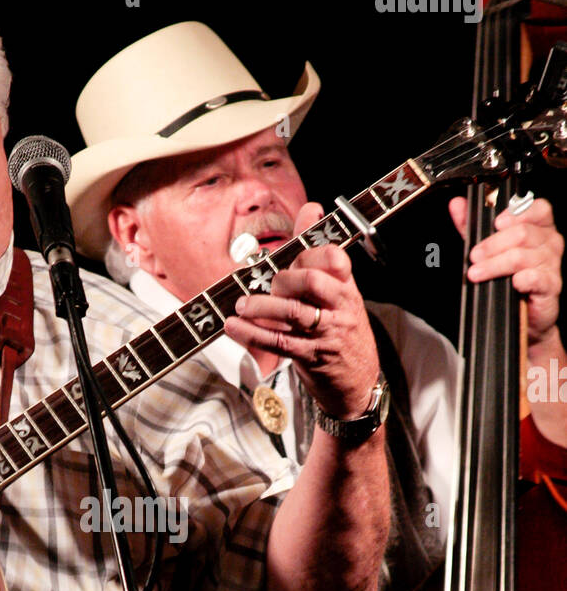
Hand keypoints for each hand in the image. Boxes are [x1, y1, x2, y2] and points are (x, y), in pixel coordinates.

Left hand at [223, 201, 380, 417]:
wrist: (358, 383)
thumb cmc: (340, 331)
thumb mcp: (337, 293)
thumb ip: (318, 252)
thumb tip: (311, 207)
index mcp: (347, 287)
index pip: (332, 258)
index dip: (307, 253)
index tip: (291, 258)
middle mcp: (340, 308)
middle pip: (311, 282)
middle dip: (283, 279)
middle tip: (267, 285)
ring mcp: (326, 334)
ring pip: (292, 312)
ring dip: (260, 306)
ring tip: (240, 305)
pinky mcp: (311, 358)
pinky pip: (279, 342)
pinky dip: (251, 333)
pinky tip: (232, 327)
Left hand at [449, 195, 562, 344]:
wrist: (524, 315)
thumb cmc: (509, 277)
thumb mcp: (488, 247)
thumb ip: (472, 225)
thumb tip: (457, 205)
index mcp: (539, 226)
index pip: (537, 208)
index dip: (516, 213)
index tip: (496, 223)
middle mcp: (549, 241)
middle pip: (522, 233)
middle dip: (493, 244)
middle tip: (474, 256)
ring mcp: (552, 263)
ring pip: (522, 256)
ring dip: (495, 265)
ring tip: (477, 273)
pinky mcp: (551, 285)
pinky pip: (535, 277)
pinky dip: (520, 279)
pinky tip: (511, 283)